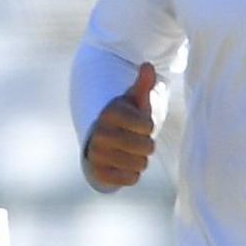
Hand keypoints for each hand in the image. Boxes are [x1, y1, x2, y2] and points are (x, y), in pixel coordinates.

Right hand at [83, 62, 155, 189]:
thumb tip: (148, 66)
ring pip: (141, 164)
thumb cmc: (124, 118)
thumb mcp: (133, 101)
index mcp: (109, 113)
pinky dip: (131, 174)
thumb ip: (142, 85)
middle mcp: (100, 133)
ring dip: (140, 160)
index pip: (147, 126)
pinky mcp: (99, 173)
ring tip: (128, 152)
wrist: (98, 141)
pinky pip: (132, 179)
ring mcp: (97, 154)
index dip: (147, 126)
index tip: (137, 123)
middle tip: (134, 139)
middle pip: (147, 147)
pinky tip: (122, 165)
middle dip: (146, 144)